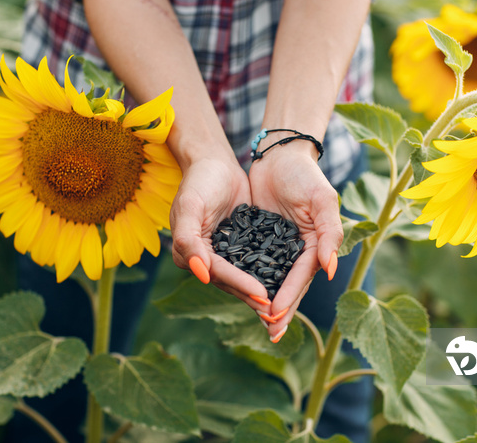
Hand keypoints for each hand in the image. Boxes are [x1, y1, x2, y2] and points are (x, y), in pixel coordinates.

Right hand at [170, 157, 270, 310]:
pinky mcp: (241, 245)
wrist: (214, 162)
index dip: (241, 285)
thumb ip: (188, 239)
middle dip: (254, 298)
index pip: (219, 273)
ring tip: (283, 308)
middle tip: (277, 314)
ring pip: (246, 277)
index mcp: (189, 253)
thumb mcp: (190, 205)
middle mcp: (206, 258)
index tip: (263, 296)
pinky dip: (270, 274)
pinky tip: (288, 284)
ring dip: (263, 293)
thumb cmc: (199, 180)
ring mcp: (225, 253)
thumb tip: (200, 273)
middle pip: (232, 281)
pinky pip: (256, 262)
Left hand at [248, 143, 342, 340]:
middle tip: (271, 333)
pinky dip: (248, 280)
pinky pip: (253, 264)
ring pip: (271, 280)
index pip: (302, 276)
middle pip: (288, 285)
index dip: (290, 296)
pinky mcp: (259, 239)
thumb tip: (331, 270)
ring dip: (265, 302)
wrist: (279, 155)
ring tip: (259, 324)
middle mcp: (298, 250)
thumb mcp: (322, 200)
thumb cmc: (304, 175)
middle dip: (281, 310)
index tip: (276, 315)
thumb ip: (329, 234)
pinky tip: (239, 295)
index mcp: (315, 245)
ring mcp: (278, 247)